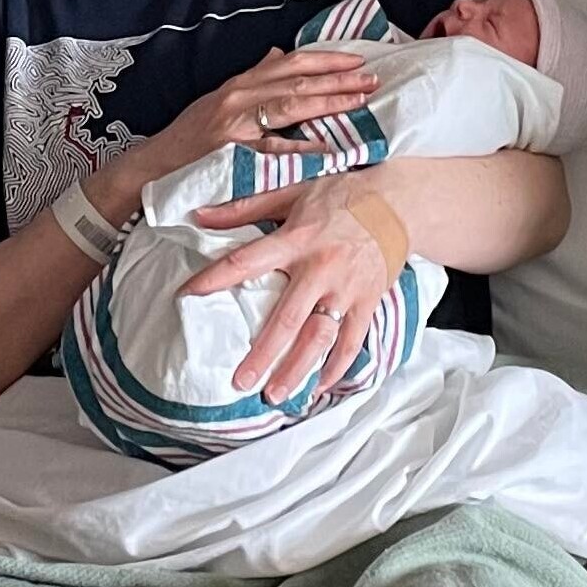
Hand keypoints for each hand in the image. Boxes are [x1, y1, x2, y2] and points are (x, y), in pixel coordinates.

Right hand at [117, 47, 378, 199]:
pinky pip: (274, 149)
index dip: (325, 59)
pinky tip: (328, 148)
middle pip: (296, 79)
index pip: (289, 63)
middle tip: (371, 77)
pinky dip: (302, 147)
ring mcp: (235, 123)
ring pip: (290, 104)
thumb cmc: (189, 139)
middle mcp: (238, 97)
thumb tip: (278, 53)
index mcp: (239, 85)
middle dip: (337, 77)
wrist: (153, 168)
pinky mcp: (232, 152)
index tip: (356, 59)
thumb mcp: (219, 100)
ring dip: (329, 100)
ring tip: (360, 99)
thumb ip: (252, 78)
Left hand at [184, 171, 400, 404]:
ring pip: (319, 338)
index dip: (215, 278)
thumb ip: (245, 208)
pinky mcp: (368, 302)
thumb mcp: (291, 191)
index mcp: (296, 239)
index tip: (187, 296)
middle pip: (286, 319)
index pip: (247, 261)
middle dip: (262, 354)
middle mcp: (320, 268)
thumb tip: (200, 215)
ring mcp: (347, 289)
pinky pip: (352, 342)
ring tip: (275, 394)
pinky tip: (317, 385)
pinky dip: (336, 368)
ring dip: (297, 370)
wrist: (398, 201)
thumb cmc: (340, 194)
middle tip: (240, 381)